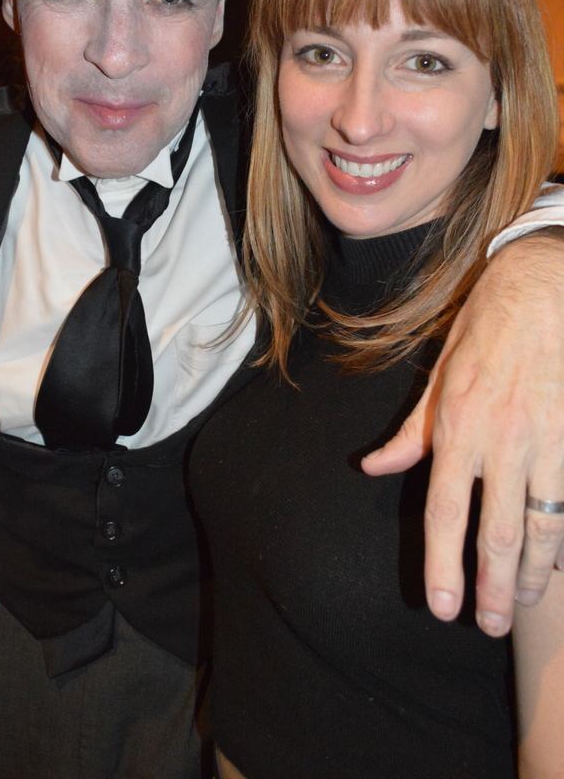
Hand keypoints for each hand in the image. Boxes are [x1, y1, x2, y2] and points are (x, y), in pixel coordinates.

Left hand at [362, 231, 563, 635]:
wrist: (541, 290)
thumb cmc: (484, 332)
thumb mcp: (438, 378)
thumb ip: (410, 433)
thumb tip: (372, 467)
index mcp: (457, 426)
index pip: (444, 511)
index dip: (443, 564)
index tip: (443, 607)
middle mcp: (501, 439)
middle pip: (496, 531)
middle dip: (491, 587)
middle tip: (488, 626)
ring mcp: (546, 439)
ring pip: (542, 525)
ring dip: (532, 572)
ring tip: (521, 602)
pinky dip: (562, 535)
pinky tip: (554, 558)